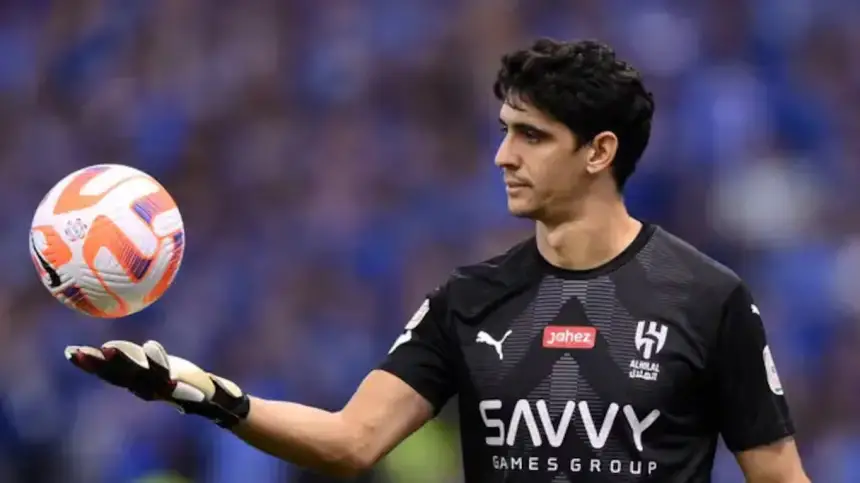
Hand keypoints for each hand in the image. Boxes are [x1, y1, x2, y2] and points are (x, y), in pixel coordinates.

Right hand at [65, 340, 249, 427]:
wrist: (211, 397)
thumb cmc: (178, 378)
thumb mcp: (153, 367)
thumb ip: (133, 359)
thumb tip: (107, 347)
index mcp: (136, 382)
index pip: (108, 373)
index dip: (88, 364)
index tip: (68, 352)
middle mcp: (145, 387)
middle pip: (118, 375)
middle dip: (98, 364)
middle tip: (77, 351)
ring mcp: (163, 387)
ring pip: (140, 374)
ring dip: (124, 361)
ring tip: (108, 349)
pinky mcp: (182, 385)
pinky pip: (168, 373)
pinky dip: (157, 360)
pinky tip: (150, 345)